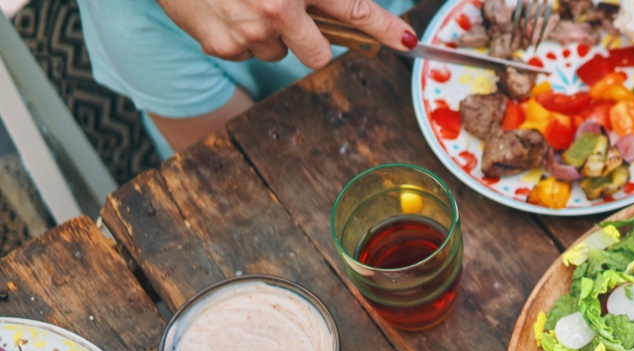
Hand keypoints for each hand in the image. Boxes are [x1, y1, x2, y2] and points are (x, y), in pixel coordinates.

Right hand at [156, 0, 414, 67]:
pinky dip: (235, 35)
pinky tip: (220, 6)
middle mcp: (278, 9)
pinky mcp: (219, 44)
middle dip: (311, 41)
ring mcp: (248, 31)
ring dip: (268, 33)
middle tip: (287, 13)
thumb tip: (332, 3)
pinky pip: (242, 53)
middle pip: (319, 55)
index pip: (356, 10)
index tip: (407, 42)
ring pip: (277, 52)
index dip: (385, 29)